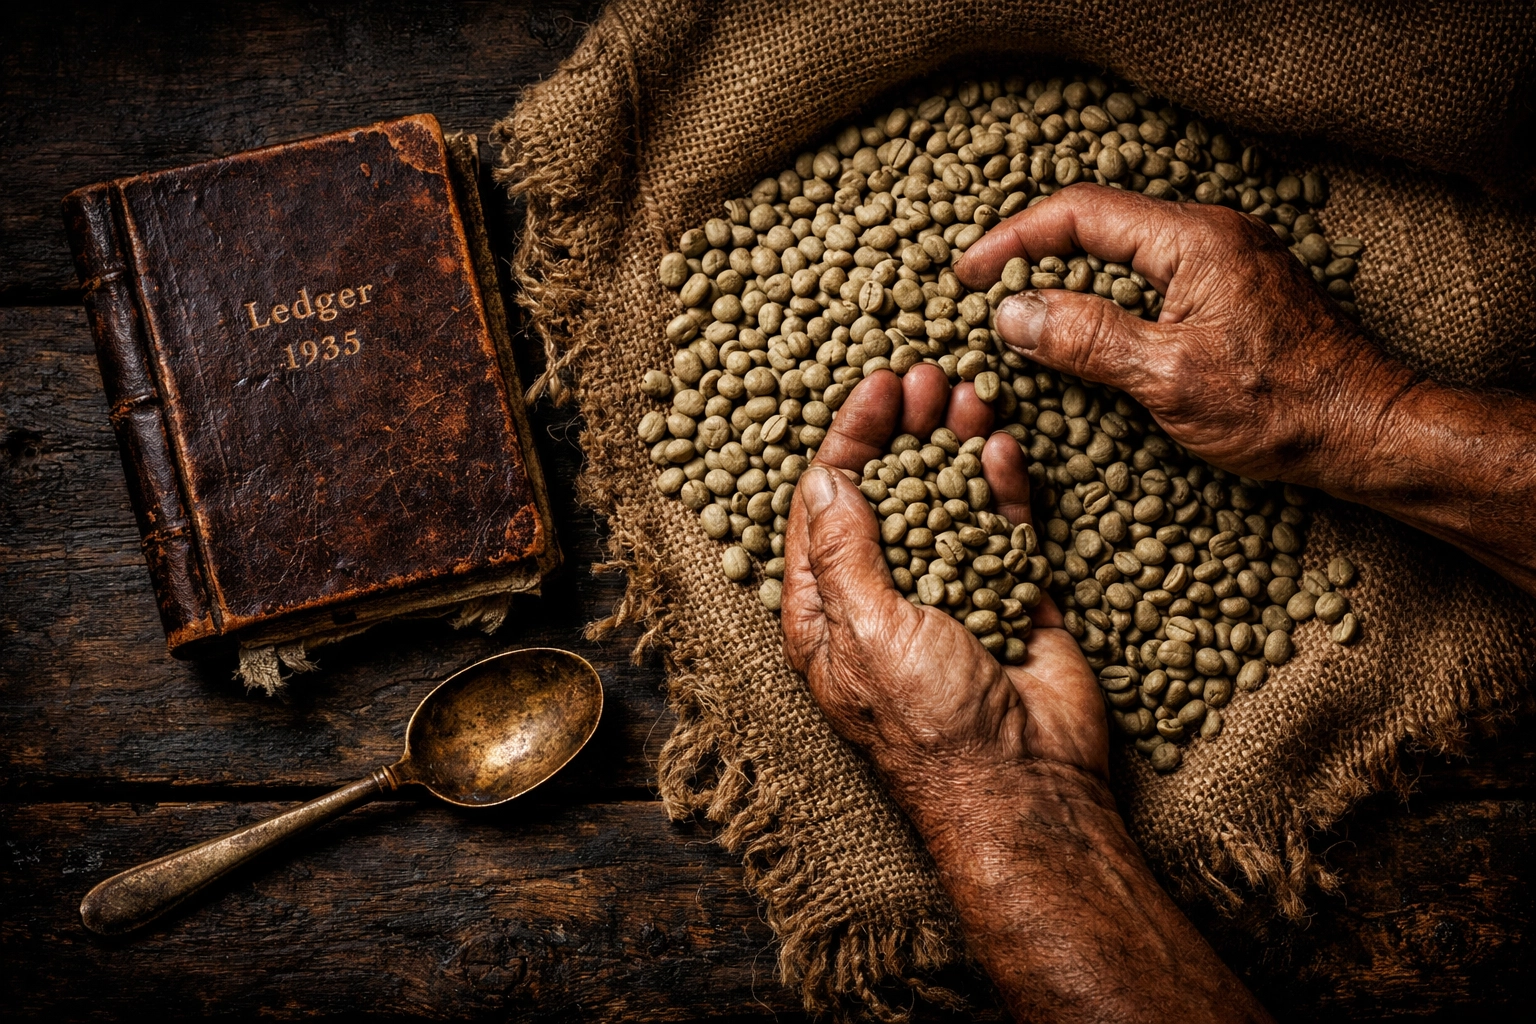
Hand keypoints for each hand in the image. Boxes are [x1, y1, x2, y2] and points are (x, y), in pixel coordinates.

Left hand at [780, 364, 1106, 809]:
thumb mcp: (867, 631)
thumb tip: (823, 476)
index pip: (825, 507)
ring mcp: (950, 594)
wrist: (1030, 788)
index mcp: (829, 612)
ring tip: (967, 392)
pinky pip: (1002, 529)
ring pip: (945, 501)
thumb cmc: (932, 726)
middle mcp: (885, 597)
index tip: (874, 387)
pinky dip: (1001, 487)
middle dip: (901, 431)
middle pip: (886, 492)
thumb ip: (845, 550)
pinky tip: (1001, 446)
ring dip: (952, 445)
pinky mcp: (1011, 597)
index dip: (846, 442)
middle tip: (925, 377)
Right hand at [955, 183, 1394, 486]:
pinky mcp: (1232, 293)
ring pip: (1123, 256)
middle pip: (1098, 226)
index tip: (966, 275)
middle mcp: (1209, 235)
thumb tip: (1012, 313)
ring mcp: (1225, 262)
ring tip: (1021, 322)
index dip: (1012, 239)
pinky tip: (1085, 340)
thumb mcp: (1167, 377)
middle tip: (982, 298)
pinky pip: (1151, 281)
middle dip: (1032, 258)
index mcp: (1191, 240)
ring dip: (1068, 283)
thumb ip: (1087, 338)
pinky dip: (1105, 302)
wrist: (1368, 431)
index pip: (1078, 213)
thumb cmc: (1279, 408)